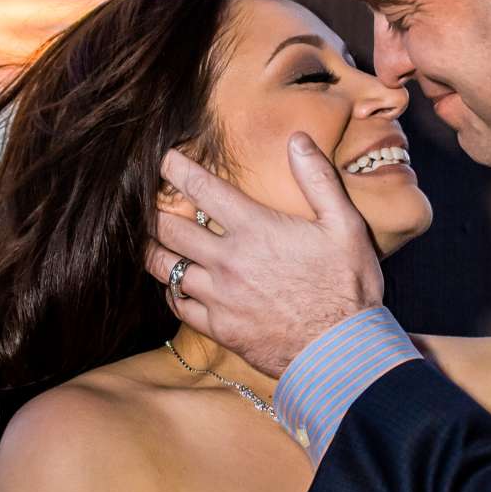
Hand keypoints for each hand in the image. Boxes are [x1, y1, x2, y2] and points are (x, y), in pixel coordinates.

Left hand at [142, 134, 385, 377]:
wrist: (343, 351)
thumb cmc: (347, 287)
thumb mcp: (345, 226)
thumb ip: (318, 179)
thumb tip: (297, 139)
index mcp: (255, 229)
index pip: (201, 189)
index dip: (175, 169)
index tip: (162, 159)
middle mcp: (228, 260)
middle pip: (169, 228)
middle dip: (150, 210)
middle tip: (143, 200)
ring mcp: (219, 296)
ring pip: (165, 267)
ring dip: (153, 249)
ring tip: (149, 239)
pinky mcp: (219, 327)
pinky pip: (178, 305)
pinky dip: (171, 290)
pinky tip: (176, 283)